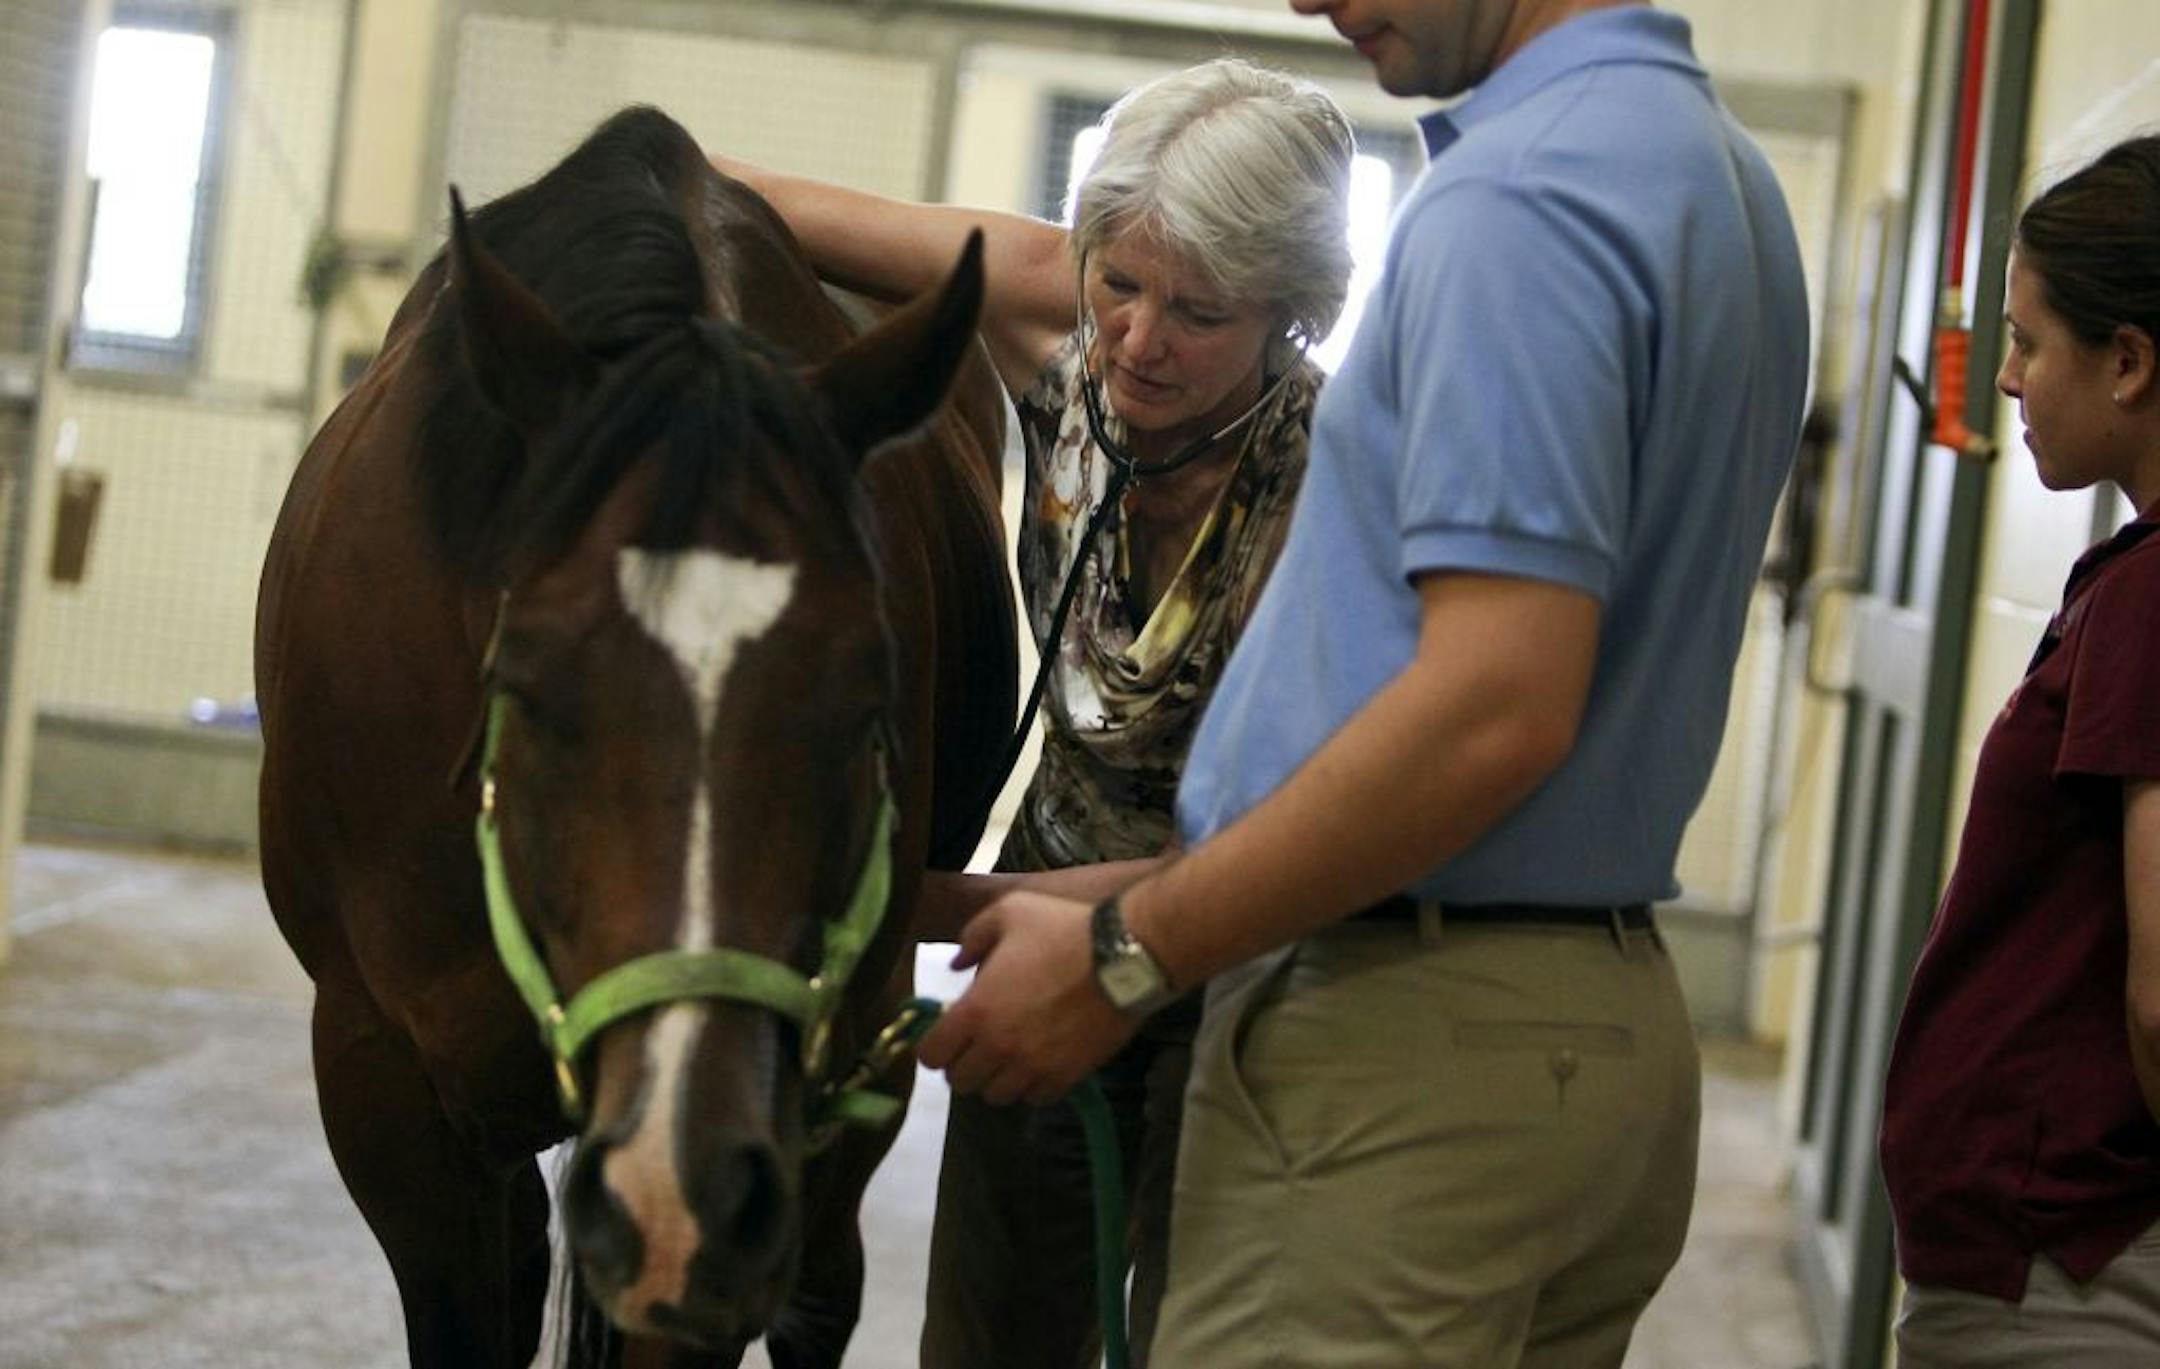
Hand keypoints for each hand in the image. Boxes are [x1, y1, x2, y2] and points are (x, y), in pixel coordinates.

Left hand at [915, 890, 1139, 1105]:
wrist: (1125, 956)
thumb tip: (956, 965)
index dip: (934, 1048)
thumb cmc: (1063, 930)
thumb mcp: (1010, 911)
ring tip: (1010, 1057)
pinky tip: (1040, 1063)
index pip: (932, 1056)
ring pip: (997, 1096)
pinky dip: (1033, 1086)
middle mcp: (998, 1047)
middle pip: (961, 1083)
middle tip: (978, 1045)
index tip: (947, 1036)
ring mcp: (1033, 1067)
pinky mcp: (1065, 1077)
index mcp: (976, 1011)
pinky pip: (1036, 1098)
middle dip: (964, 1064)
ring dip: (997, 1079)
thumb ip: (973, 937)